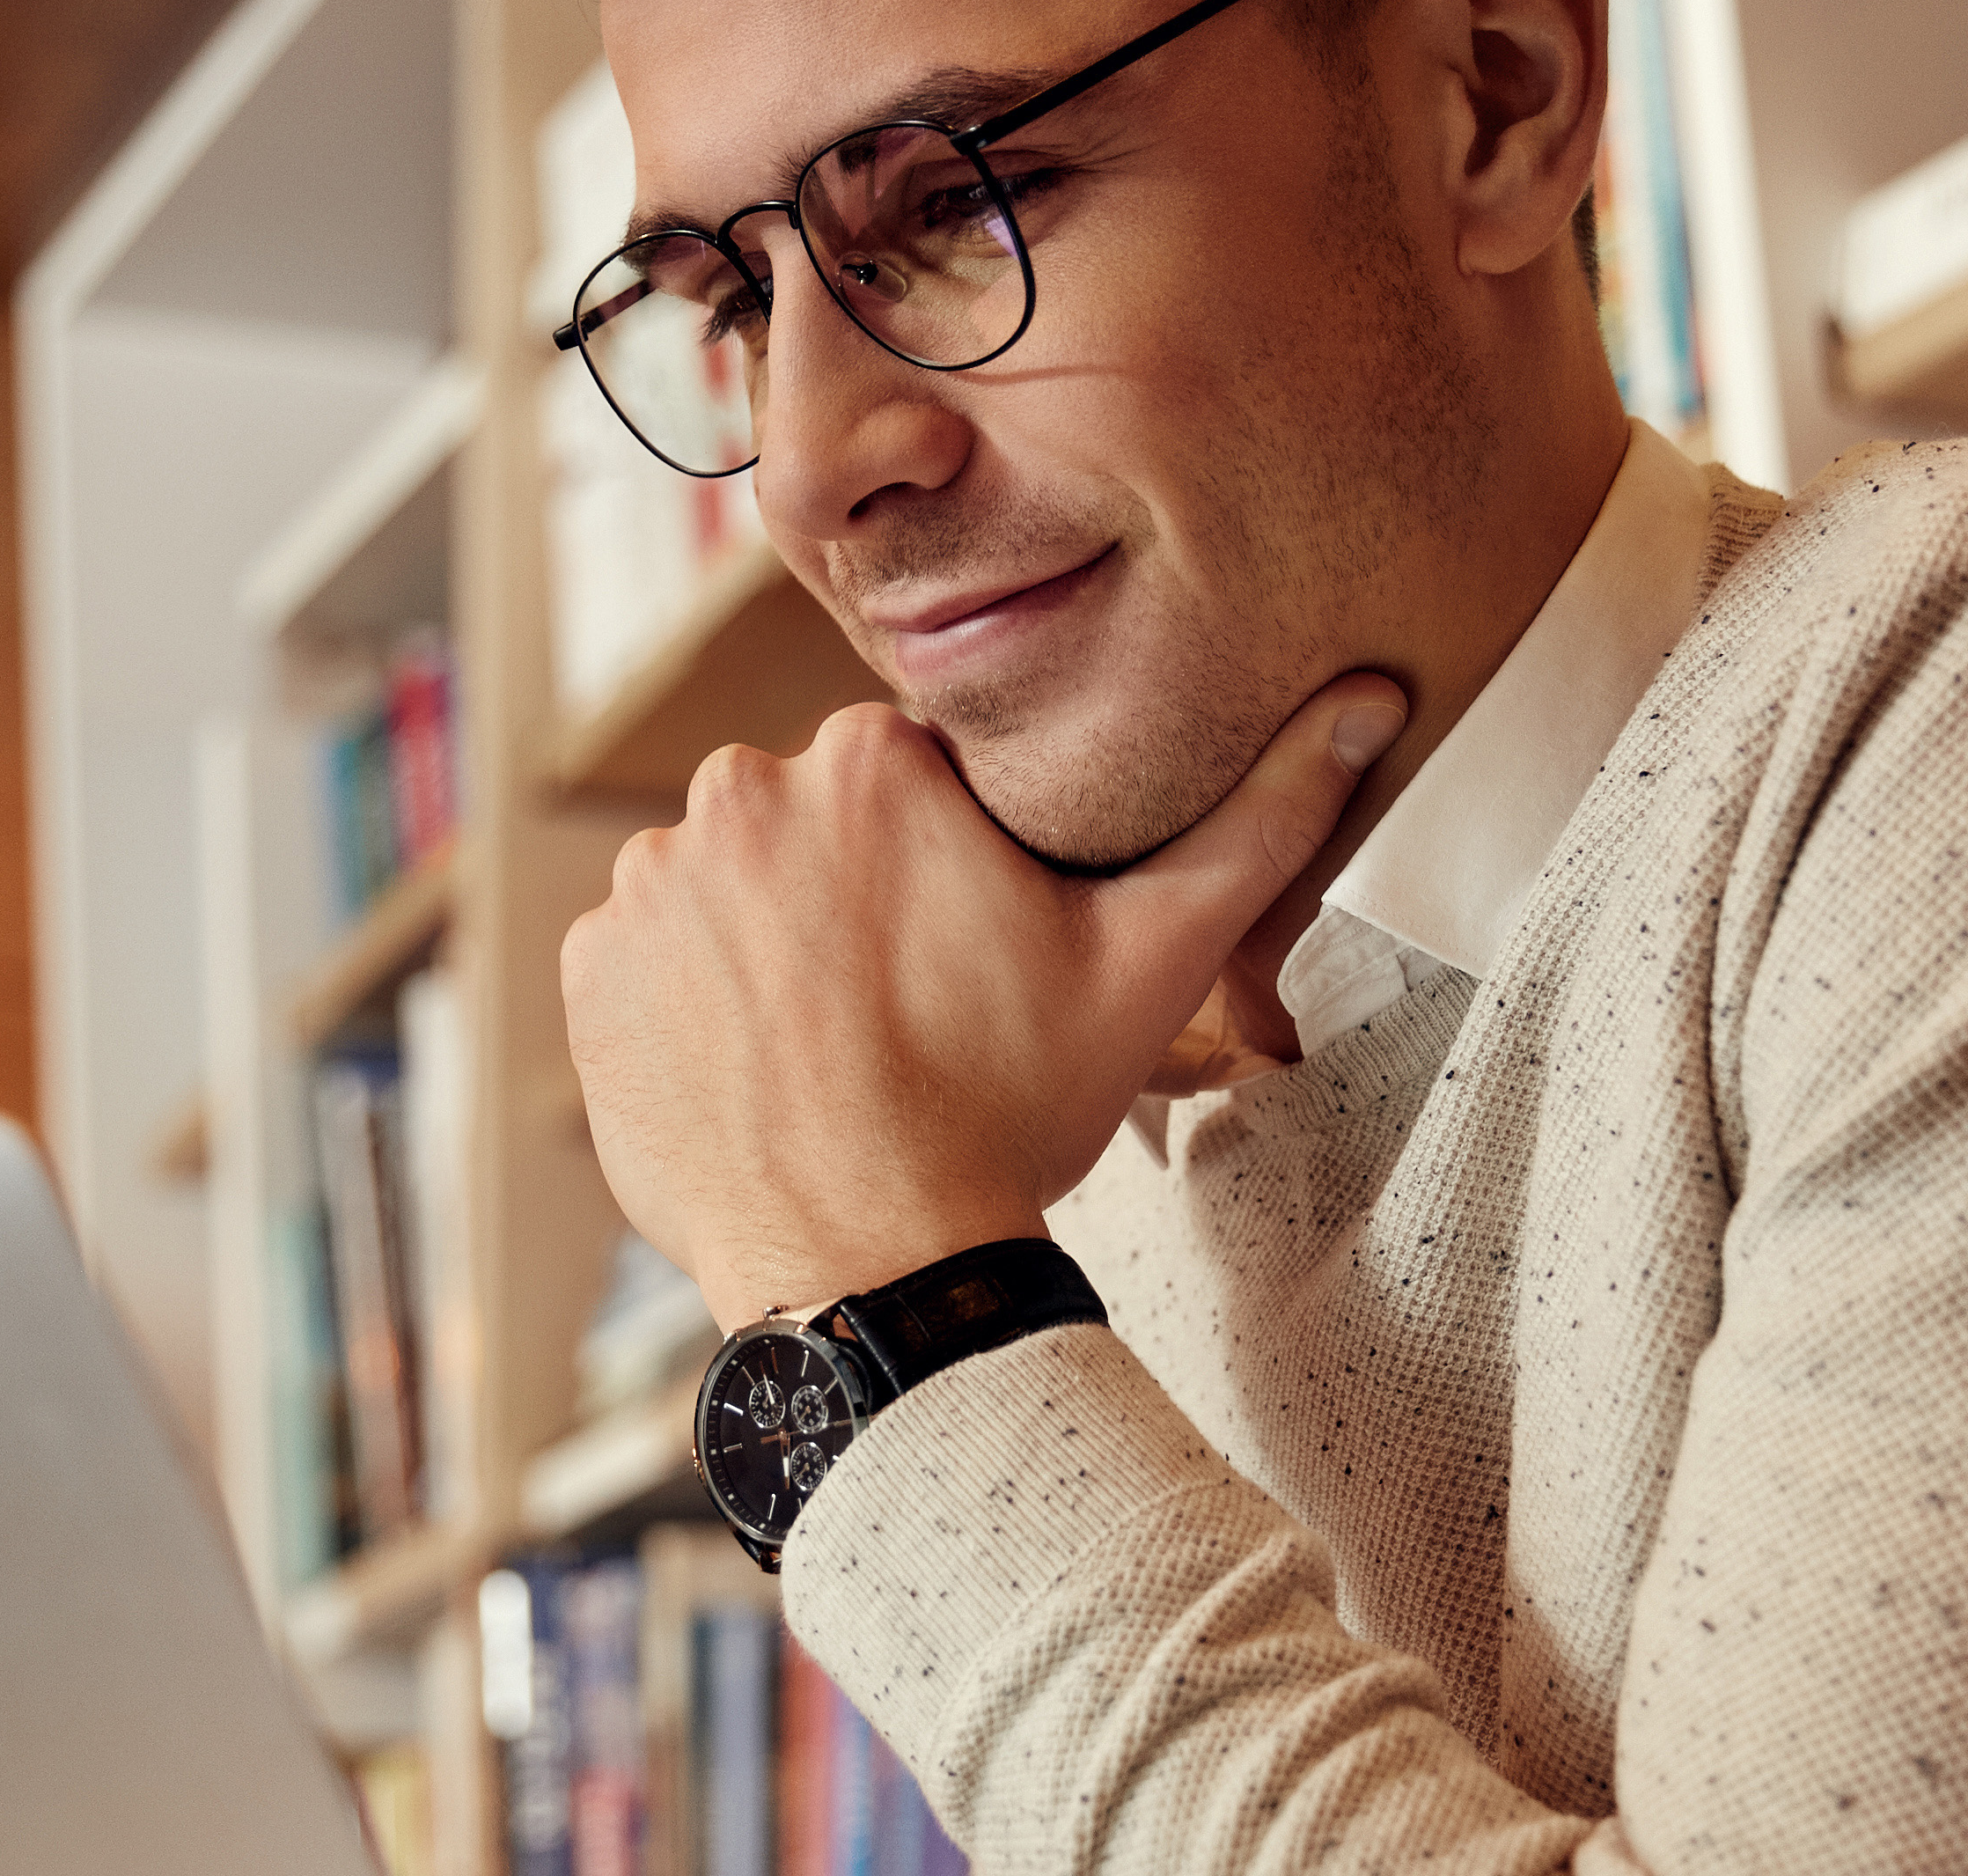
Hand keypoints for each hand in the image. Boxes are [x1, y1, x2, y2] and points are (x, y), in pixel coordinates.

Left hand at [562, 676, 1409, 1329]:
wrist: (871, 1267)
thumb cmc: (1010, 1111)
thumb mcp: (1154, 962)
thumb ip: (1262, 820)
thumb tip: (1377, 700)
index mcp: (872, 759)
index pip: (915, 779)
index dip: (954, 865)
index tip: (975, 950)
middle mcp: (738, 793)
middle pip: (815, 825)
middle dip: (858, 900)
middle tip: (915, 1013)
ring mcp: (648, 884)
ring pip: (732, 887)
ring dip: (774, 947)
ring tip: (839, 1049)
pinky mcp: (590, 971)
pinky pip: (648, 958)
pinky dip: (694, 1003)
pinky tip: (763, 1068)